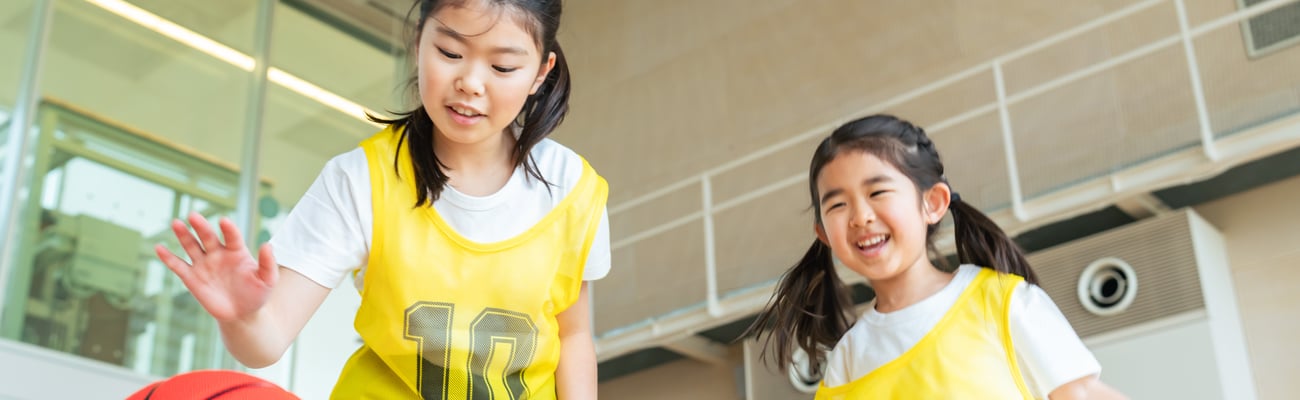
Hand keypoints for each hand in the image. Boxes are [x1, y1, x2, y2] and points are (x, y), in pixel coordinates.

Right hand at [155, 212, 277, 323]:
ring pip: (191, 246)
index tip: (224, 221)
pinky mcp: (192, 278)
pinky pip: (178, 266)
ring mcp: (204, 265)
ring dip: (183, 235)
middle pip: (207, 236)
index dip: (228, 229)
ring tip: (176, 223)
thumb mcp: (268, 280)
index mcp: (236, 251)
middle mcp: (218, 254)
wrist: (242, 314)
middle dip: (200, 226)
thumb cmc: (257, 294)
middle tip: (193, 215)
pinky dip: (168, 258)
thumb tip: (267, 245)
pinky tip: (159, 248)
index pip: (232, 236)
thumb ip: (268, 263)